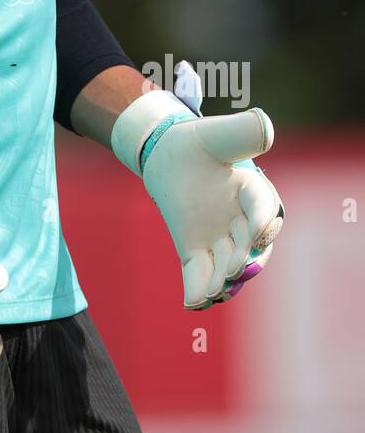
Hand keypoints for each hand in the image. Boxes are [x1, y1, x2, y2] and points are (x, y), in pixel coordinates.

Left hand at [111, 62, 284, 309]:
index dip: (264, 222)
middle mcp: (242, 221)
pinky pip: (198, 273)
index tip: (259, 231)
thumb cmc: (196, 142)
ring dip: (222, 279)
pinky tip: (191, 303)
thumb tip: (266, 130)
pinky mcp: (195, 249)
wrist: (166, 153)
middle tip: (234, 269)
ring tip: (213, 290)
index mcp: (253, 191)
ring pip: (226, 265)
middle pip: (251, 246)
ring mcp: (219, 238)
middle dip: (245, 259)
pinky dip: (196, 289)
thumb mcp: (217, 133)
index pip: (265, 209)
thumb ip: (243, 131)